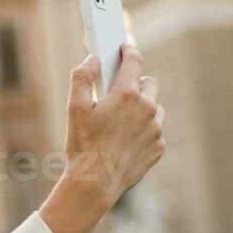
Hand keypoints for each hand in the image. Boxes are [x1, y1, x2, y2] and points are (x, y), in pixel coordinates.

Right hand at [56, 43, 165, 210]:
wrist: (95, 184)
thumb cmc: (83, 146)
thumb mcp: (74, 109)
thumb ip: (81, 77)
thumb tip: (92, 60)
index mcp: (126, 94)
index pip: (134, 60)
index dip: (128, 51)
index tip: (124, 49)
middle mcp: (147, 108)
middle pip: (149, 82)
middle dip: (136, 83)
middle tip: (120, 93)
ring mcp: (156, 128)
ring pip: (155, 108)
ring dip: (142, 109)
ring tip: (122, 122)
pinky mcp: (159, 147)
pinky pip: (155, 131)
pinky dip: (144, 132)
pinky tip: (126, 142)